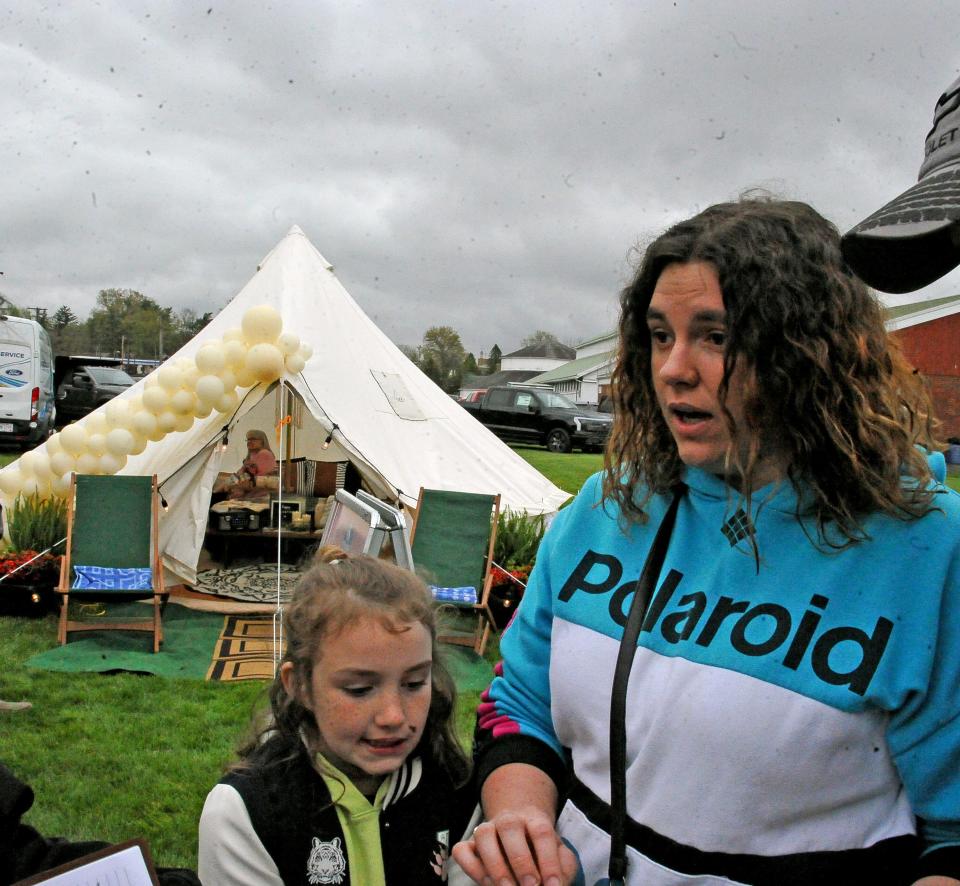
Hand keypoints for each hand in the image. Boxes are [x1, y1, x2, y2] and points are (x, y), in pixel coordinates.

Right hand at [452, 807, 578, 885]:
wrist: (518, 827)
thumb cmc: (540, 847)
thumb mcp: (558, 852)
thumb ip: (562, 866)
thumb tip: (556, 883)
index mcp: (534, 819)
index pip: (541, 832)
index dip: (548, 859)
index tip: (553, 884)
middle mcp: (509, 820)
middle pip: (510, 827)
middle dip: (520, 860)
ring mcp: (486, 829)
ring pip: (483, 835)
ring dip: (495, 864)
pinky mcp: (469, 843)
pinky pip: (461, 850)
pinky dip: (471, 867)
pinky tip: (487, 882)